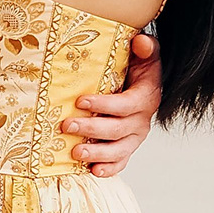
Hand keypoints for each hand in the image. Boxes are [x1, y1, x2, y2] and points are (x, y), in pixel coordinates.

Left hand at [61, 31, 160, 175]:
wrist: (147, 85)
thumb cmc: (140, 67)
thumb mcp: (146, 53)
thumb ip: (145, 47)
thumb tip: (140, 41)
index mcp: (146, 97)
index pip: (125, 104)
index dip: (104, 105)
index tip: (80, 101)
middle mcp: (142, 121)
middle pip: (117, 130)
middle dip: (91, 129)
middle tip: (67, 126)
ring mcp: (135, 137)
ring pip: (118, 150)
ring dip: (97, 153)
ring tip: (75, 152)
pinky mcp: (127, 147)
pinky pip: (121, 162)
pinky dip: (109, 169)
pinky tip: (93, 171)